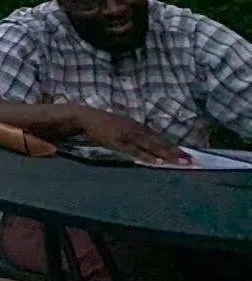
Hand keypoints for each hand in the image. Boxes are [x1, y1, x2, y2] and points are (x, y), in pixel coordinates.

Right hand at [73, 107, 188, 164]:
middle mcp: (138, 130)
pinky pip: (137, 151)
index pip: (161, 139)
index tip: (189, 155)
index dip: (175, 147)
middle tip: (192, 161)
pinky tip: (157, 162)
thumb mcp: (124, 125)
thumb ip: (136, 134)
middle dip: (177, 153)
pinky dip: (147, 156)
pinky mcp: (120, 142)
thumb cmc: (104, 123)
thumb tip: (148, 144)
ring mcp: (130, 136)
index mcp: (140, 127)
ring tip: (181, 163)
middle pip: (161, 143)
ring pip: (153, 147)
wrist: (88, 117)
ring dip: (168, 155)